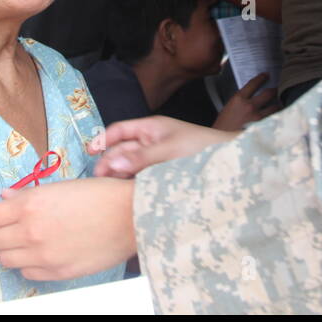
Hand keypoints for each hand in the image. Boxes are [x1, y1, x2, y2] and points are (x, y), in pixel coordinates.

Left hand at [0, 178, 136, 280]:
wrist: (129, 217)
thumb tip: (6, 197)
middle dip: (0, 233)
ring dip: (13, 250)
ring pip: (5, 260)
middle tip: (13, 228)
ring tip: (29, 241)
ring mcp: (43, 255)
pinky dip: (30, 264)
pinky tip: (43, 252)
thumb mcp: (60, 186)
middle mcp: (31, 231)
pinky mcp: (56, 272)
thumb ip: (27, 194)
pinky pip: (27, 273)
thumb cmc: (99, 196)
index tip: (3, 214)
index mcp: (30, 205)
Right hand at [90, 115, 234, 178]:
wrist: (231, 164)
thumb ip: (140, 158)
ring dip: (120, 175)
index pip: (119, 131)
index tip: (90, 153)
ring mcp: (156, 159)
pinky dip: (133, 184)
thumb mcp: (169, 150)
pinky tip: (127, 194)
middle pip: (122, 150)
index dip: (103, 140)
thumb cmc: (203, 147)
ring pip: (130, 166)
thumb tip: (111, 164)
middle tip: (100, 180)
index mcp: (150, 128)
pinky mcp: (162, 174)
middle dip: (109, 162)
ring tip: (110, 190)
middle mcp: (151, 142)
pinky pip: (142, 178)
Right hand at [212, 73, 277, 130]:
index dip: (262, 78)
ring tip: (278, 103)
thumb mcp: (230, 106)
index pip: (253, 83)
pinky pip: (274, 118)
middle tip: (276, 88)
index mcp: (238, 99)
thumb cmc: (225, 124)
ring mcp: (257, 118)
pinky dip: (276, 116)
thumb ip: (242, 99)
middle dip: (274, 89)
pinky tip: (277, 115)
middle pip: (269, 93)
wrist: (222, 140)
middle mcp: (249, 106)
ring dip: (277, 104)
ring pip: (275, 106)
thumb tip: (255, 94)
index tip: (266, 75)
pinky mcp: (262, 127)